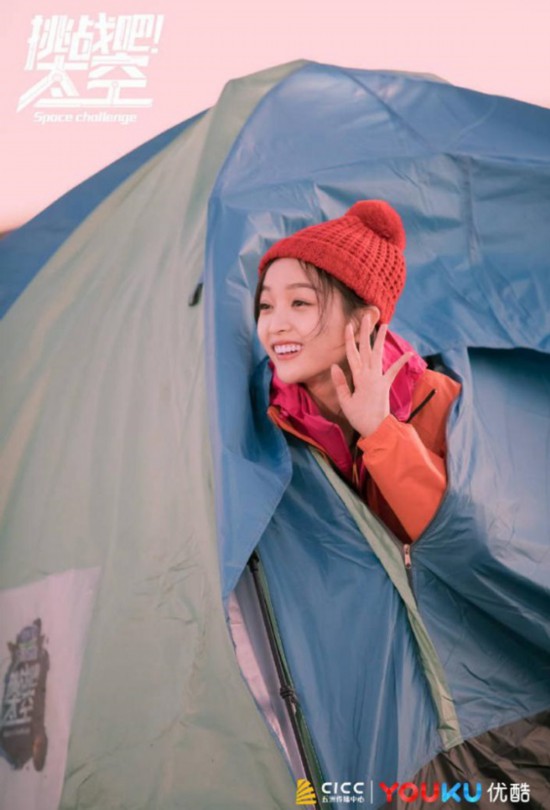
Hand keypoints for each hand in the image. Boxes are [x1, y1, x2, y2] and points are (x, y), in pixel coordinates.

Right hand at [330, 318, 411, 437]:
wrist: (376, 428)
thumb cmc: (358, 416)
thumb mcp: (345, 401)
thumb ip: (340, 383)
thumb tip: (334, 366)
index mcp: (358, 378)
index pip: (352, 354)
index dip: (349, 339)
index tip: (347, 326)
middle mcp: (370, 374)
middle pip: (366, 349)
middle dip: (365, 332)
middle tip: (366, 317)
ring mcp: (380, 378)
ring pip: (378, 354)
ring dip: (380, 339)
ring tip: (384, 325)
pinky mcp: (387, 384)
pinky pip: (394, 371)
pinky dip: (401, 361)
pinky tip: (409, 353)